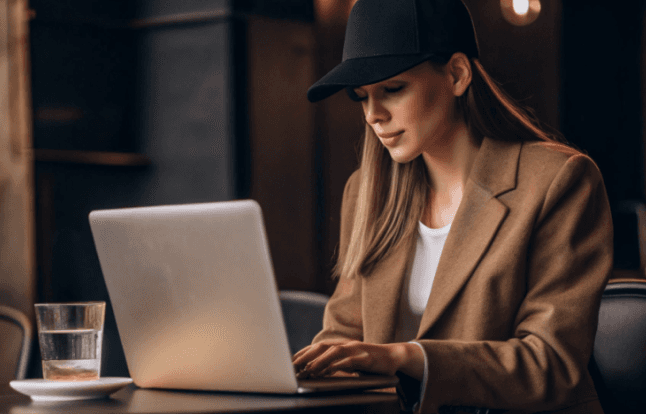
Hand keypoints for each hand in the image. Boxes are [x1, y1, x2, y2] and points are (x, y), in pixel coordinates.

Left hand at [292, 339, 407, 378]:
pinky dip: (336, 366)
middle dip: (306, 355)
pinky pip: (348, 361)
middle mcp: (347, 344)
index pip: (319, 346)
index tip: (291, 360)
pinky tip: (328, 372)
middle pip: (322, 347)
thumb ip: (337, 363)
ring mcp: (357, 350)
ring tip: (307, 369)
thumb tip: (318, 371)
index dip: (304, 352)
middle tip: (293, 366)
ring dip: (319, 361)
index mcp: (342, 344)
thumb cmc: (370, 361)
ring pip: (333, 352)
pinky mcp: (366, 358)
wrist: (394, 356)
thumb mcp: (351, 361)